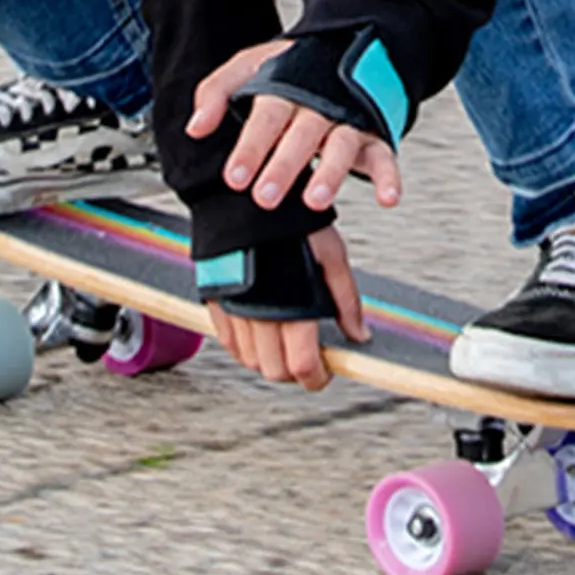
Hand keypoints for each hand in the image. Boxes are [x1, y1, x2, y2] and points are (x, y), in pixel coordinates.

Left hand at [186, 40, 403, 215]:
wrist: (341, 45)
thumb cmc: (289, 69)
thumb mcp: (247, 68)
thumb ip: (216, 93)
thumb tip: (195, 127)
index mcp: (286, 87)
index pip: (267, 117)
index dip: (251, 147)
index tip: (235, 177)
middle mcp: (318, 104)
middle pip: (302, 134)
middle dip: (284, 166)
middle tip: (265, 197)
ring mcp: (348, 119)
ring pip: (342, 145)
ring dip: (331, 172)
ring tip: (315, 199)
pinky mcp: (373, 134)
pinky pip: (385, 155)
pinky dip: (389, 176)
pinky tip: (387, 198)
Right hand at [204, 223, 368, 391]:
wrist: (239, 196)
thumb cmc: (289, 220)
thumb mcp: (330, 254)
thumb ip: (346, 299)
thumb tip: (360, 336)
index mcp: (290, 304)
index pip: (301, 365)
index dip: (317, 377)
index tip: (325, 372)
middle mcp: (257, 312)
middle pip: (274, 370)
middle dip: (295, 372)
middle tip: (309, 357)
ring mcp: (233, 309)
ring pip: (250, 361)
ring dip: (270, 360)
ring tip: (286, 341)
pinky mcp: (215, 301)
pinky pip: (228, 343)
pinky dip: (246, 347)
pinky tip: (262, 331)